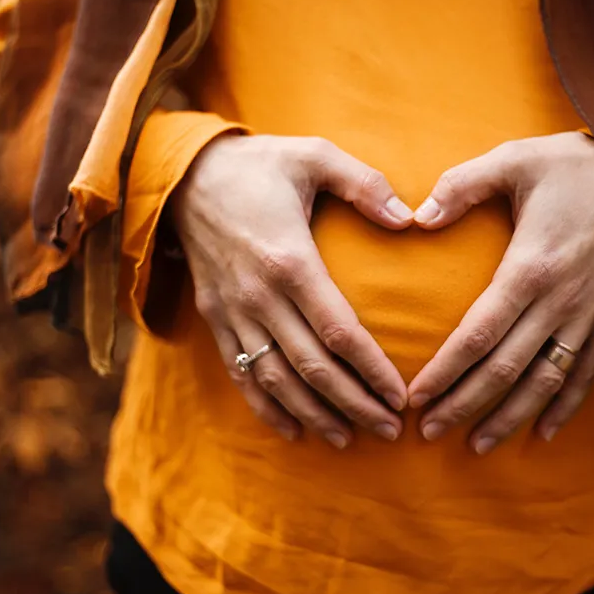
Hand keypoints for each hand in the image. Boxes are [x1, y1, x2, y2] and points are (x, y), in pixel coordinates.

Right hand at [172, 134, 414, 447]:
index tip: (402, 395)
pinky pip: (240, 374)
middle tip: (391, 430)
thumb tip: (410, 219)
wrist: (184, 175)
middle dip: (354, 404)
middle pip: (312, 368)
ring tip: (350, 439)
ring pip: (276, 381)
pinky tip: (293, 431)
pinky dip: (266, 408)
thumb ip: (365, 184)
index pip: (339, 331)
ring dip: (314, 415)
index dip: (372, 369)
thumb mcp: (314, 154)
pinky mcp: (215, 319)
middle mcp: (259, 296)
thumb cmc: (259, 165)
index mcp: (289, 260)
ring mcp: (233, 312)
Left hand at [407, 132, 593, 453]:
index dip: (445, 371)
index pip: (479, 335)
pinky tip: (542, 433)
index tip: (416, 398)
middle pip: (506, 369)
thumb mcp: (512, 160)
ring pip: (545, 381)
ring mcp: (589, 316)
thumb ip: (461, 186)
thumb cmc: (570, 165)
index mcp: (531, 267)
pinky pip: (586, 374)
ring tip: (477, 446)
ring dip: (509, 417)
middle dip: (464, 404)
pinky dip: (565, 407)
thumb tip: (417, 216)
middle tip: (428, 432)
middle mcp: (561, 301)